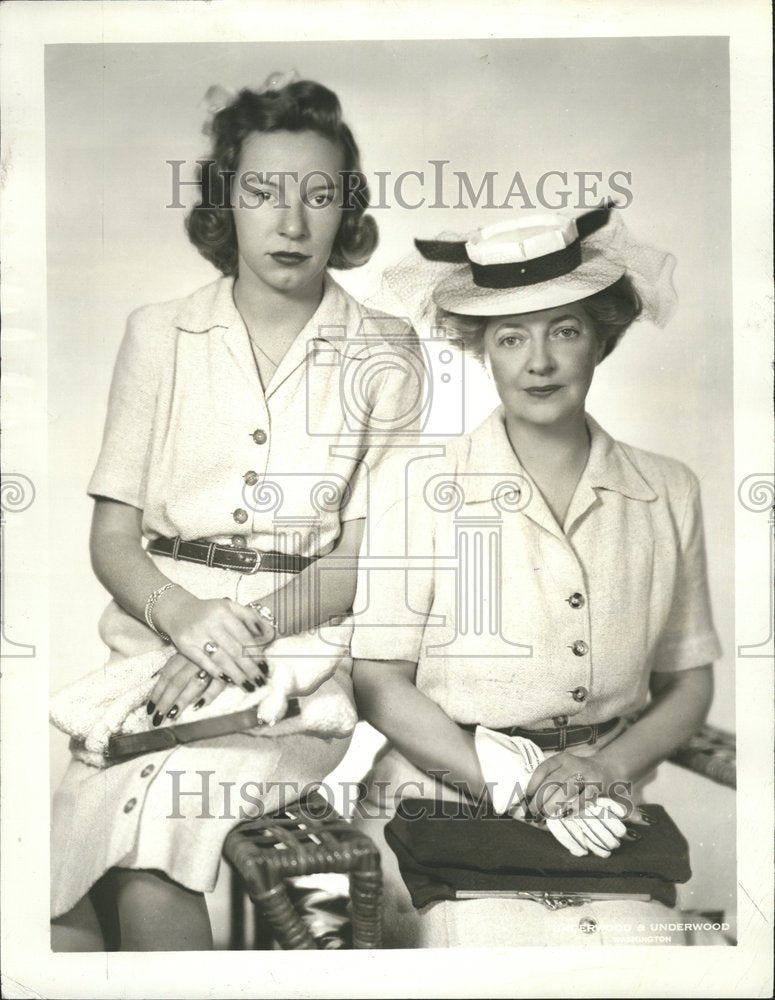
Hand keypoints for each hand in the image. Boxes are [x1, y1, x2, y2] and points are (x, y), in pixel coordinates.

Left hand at [147, 653, 226, 724]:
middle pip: (176, 681)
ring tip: (171, 716)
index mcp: (187, 651)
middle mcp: (197, 658)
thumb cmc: (215, 646)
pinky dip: (207, 696)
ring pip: (193, 684)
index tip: (150, 708)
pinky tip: (198, 707)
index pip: (167, 673)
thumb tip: (163, 684)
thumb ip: (182, 663)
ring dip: (181, 701)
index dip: (157, 692)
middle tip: (156, 719)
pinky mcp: (228, 671)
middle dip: (165, 701)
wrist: (239, 641)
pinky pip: (217, 685)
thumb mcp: (195, 649)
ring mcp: (212, 664)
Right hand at [153, 591, 272, 689]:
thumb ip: (250, 617)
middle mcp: (210, 623)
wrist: (178, 610)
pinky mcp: (184, 646)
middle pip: (234, 650)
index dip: (256, 653)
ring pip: (220, 659)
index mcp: (224, 612)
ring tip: (248, 685)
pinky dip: (216, 672)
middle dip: (249, 668)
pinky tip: (228, 680)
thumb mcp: (230, 607)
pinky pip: (203, 663)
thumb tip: (269, 632)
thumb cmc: (210, 611)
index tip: (265, 667)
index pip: (244, 636)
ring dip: (236, 674)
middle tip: (260, 681)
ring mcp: (196, 634)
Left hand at [525, 752, 626, 857]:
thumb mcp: (563, 768)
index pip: (544, 768)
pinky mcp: (597, 787)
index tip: (527, 796)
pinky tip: (565, 815)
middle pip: (553, 781)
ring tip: (545, 815)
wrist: (606, 768)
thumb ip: (549, 778)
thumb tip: (530, 798)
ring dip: (554, 804)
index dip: (533, 783)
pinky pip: (585, 798)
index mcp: (562, 758)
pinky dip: (574, 808)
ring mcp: (586, 775)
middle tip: (534, 811)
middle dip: (541, 798)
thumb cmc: (577, 773)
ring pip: (567, 790)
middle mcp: (573, 764)